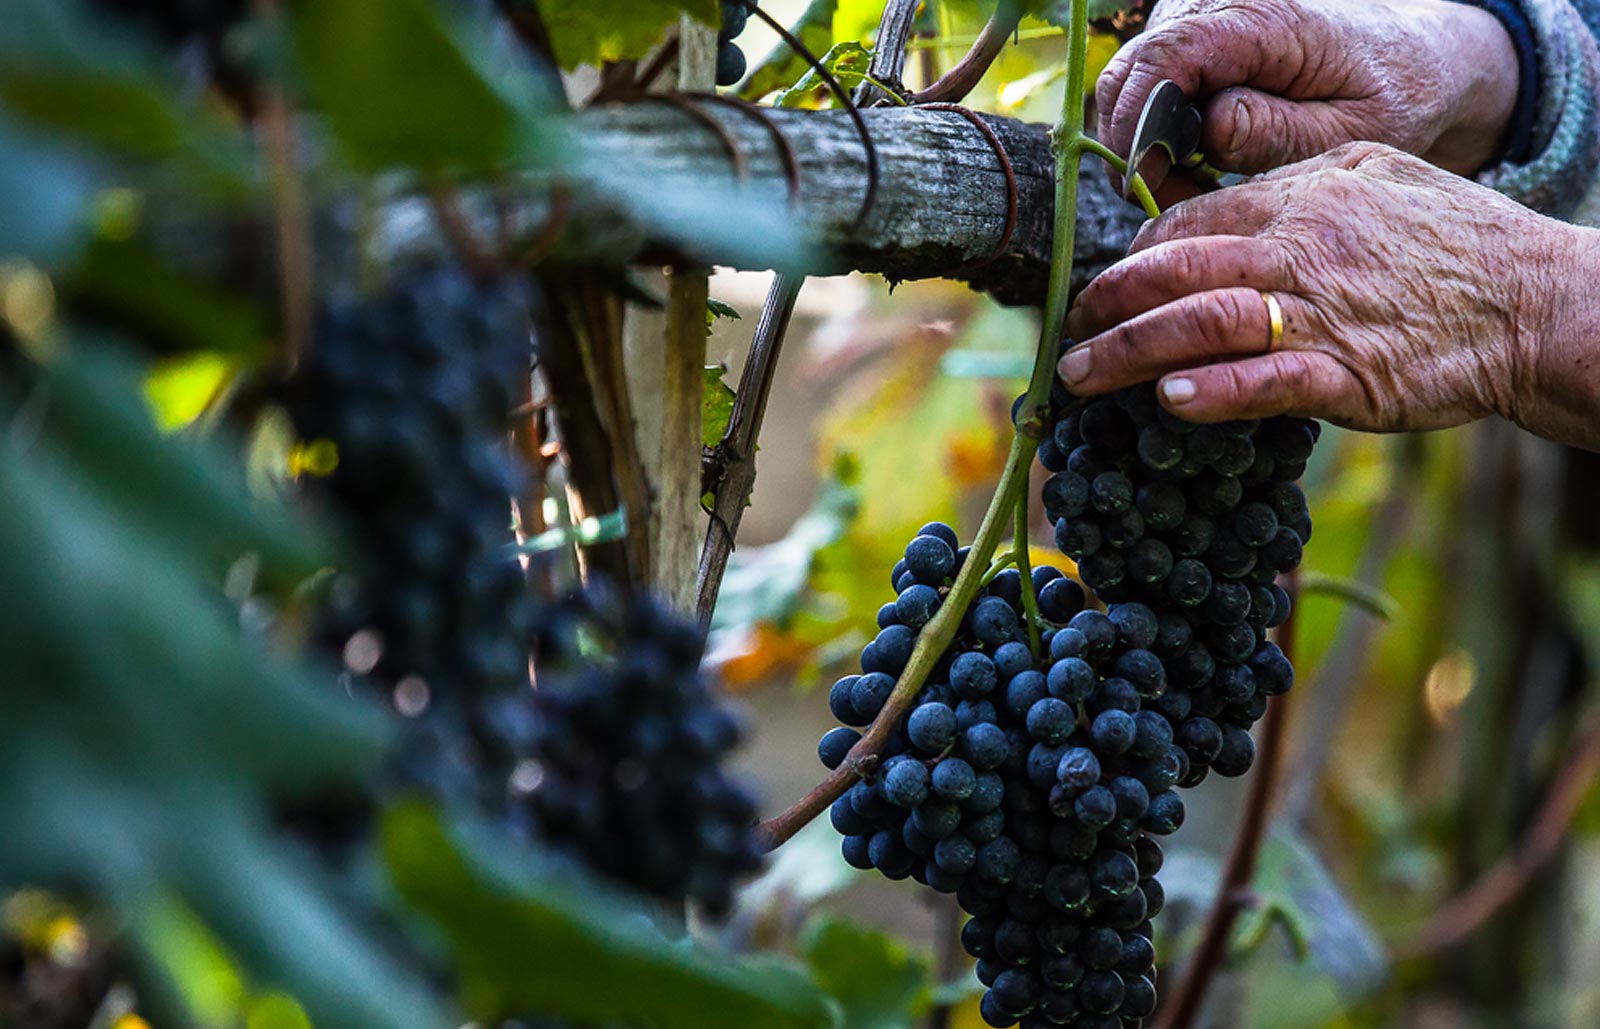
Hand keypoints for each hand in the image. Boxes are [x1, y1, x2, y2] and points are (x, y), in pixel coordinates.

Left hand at [1060, 143, 1575, 438]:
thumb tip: (1222, 209)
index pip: (1185, 224)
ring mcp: (1321, 313)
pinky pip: (1262, 381)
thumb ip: (1297, 188)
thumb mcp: (1378, 179)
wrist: (1536, 303)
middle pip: (1172, 271)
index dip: (1131, 260)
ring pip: (1198, 323)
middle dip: (1105, 306)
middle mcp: (1300, 249)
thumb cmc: (1455, 245)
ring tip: (1082, 376)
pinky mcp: (1346, 375)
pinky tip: (1168, 401)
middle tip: (1069, 336)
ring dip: (1127, 353)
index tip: (1105, 291)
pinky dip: (1210, 391)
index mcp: (1301, 199)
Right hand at [1098, 0, 1518, 204]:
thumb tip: (1210, 129)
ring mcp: (1193, 17)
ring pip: (1126, 88)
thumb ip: (1280, 131)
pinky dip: (1155, 136)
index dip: (1139, 128)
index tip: (1148, 186)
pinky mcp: (1185, 38)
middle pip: (1128, 75)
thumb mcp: (1351, 130)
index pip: (1166, 59)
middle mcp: (1216, 4)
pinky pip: (1141, 91)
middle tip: (1175, 201)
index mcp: (1263, 18)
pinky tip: (1199, 162)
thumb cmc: (1389, 96)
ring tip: (1197, 187)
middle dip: (1134, 149)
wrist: (1407, 59)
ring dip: (1144, 147)